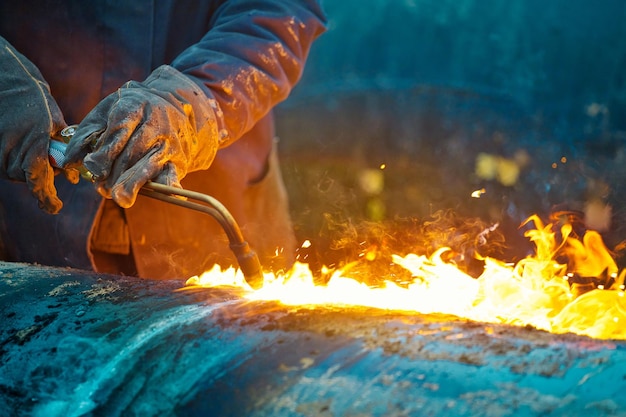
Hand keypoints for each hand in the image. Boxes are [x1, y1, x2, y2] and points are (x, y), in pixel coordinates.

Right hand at [0, 37, 69, 213]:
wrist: (6, 84)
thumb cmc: (36, 102)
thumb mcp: (57, 125)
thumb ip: (64, 151)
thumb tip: (73, 176)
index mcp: (34, 144)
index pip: (38, 180)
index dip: (47, 197)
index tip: (55, 207)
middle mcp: (12, 150)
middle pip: (28, 178)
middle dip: (42, 175)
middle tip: (54, 162)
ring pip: (15, 173)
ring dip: (28, 167)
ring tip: (34, 146)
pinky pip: (4, 164)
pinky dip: (16, 161)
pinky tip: (22, 146)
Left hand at [64, 65, 219, 207]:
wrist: (177, 107)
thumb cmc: (133, 112)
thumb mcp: (108, 111)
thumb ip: (86, 133)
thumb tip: (70, 161)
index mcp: (134, 107)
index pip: (119, 132)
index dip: (105, 153)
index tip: (92, 167)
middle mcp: (155, 123)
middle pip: (133, 152)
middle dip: (115, 173)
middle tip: (102, 189)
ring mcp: (169, 142)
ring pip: (151, 164)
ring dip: (135, 183)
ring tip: (122, 198)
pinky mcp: (179, 158)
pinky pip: (175, 172)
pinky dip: (173, 184)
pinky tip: (172, 194)